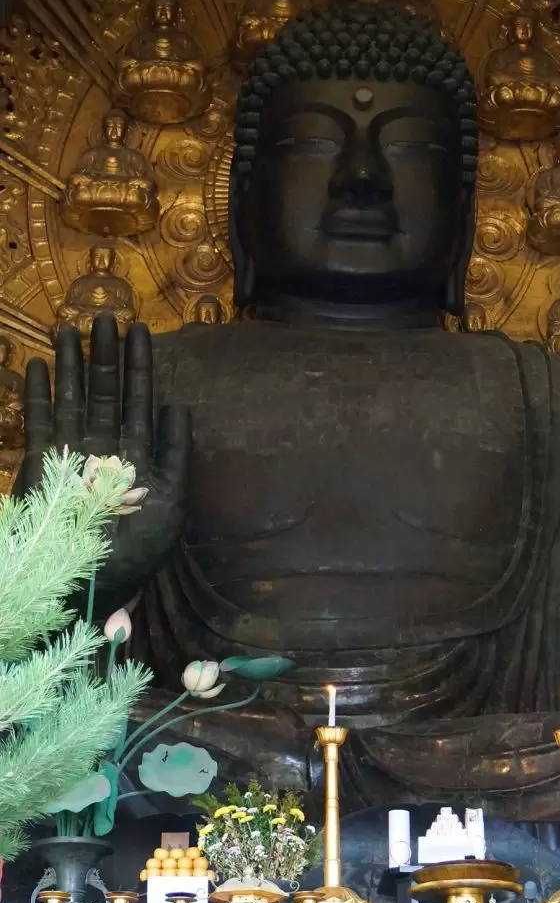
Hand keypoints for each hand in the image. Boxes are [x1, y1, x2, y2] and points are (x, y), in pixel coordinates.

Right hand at [16, 313, 189, 610]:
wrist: (88, 588)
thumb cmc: (136, 553)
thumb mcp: (171, 503)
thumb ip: (175, 452)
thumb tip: (178, 404)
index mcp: (138, 455)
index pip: (140, 399)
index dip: (140, 365)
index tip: (142, 330)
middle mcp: (104, 448)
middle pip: (104, 391)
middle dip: (104, 354)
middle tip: (104, 313)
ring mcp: (71, 454)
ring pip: (70, 399)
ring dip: (70, 364)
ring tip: (67, 326)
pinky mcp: (42, 467)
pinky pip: (40, 423)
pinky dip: (38, 395)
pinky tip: (39, 365)